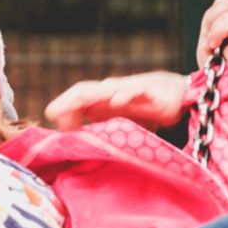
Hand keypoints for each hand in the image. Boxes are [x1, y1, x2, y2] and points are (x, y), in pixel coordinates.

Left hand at [44, 71, 187, 130]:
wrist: (179, 95)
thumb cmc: (143, 107)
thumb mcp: (117, 122)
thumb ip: (96, 129)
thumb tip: (72, 139)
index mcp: (103, 97)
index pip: (77, 98)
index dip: (63, 106)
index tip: (48, 117)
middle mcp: (113, 90)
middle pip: (86, 91)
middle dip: (68, 101)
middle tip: (52, 112)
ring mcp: (130, 88)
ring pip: (107, 88)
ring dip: (91, 95)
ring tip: (76, 102)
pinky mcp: (150, 90)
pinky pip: (136, 90)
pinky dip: (125, 94)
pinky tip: (116, 101)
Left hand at [196, 0, 227, 69]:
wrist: (218, 79)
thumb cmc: (213, 61)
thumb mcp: (209, 32)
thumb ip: (215, 14)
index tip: (213, 21)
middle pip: (225, 1)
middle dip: (210, 19)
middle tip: (210, 38)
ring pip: (225, 10)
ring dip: (212, 30)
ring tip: (213, 45)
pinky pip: (227, 23)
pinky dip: (215, 34)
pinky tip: (215, 46)